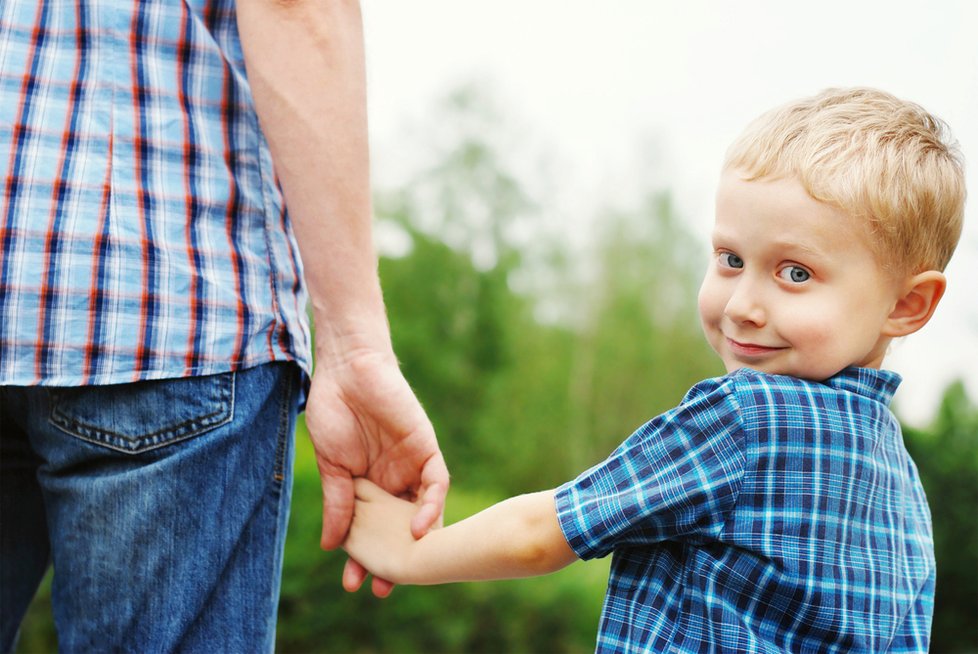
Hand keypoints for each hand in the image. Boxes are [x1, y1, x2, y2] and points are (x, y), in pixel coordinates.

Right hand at [305, 346, 448, 594]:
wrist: (347, 369)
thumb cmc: (333, 411)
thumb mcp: (332, 466)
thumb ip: (338, 504)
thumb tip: (332, 546)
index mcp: (370, 487)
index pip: (374, 530)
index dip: (366, 557)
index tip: (354, 583)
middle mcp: (395, 481)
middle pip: (401, 529)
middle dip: (395, 558)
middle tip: (383, 589)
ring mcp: (412, 466)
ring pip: (424, 512)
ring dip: (418, 542)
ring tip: (406, 569)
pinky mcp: (426, 449)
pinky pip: (437, 483)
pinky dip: (431, 506)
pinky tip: (421, 528)